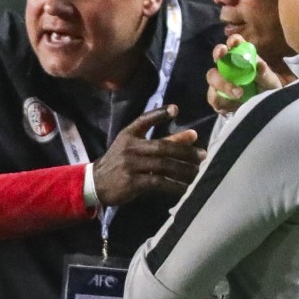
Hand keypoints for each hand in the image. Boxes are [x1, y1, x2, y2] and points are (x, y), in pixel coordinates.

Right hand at [92, 105, 206, 205]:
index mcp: (129, 136)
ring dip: (183, 170)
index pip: (144, 120)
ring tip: (195, 173)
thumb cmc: (120, 163)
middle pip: (163, 147)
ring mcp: (131, 165)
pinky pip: (158, 182)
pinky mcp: (132, 182)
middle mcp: (130, 148)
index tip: (175, 110)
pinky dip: (173, 185)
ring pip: (163, 165)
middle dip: (186, 152)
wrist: (96, 183)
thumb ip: (164, 140)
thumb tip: (193, 135)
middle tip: (202, 156)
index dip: (159, 114)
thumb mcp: (135, 148)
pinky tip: (183, 188)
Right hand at [206, 35, 282, 114]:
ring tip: (238, 93)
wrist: (262, 114)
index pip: (234, 45)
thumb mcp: (270, 84)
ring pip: (213, 77)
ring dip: (223, 83)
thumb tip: (260, 65)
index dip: (233, 41)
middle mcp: (228, 68)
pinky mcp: (216, 98)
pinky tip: (233, 105)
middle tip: (221, 55)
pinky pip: (213, 97)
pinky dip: (222, 100)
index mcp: (242, 59)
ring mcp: (219, 82)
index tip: (234, 42)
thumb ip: (265, 75)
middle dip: (218, 54)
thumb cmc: (266, 92)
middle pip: (218, 57)